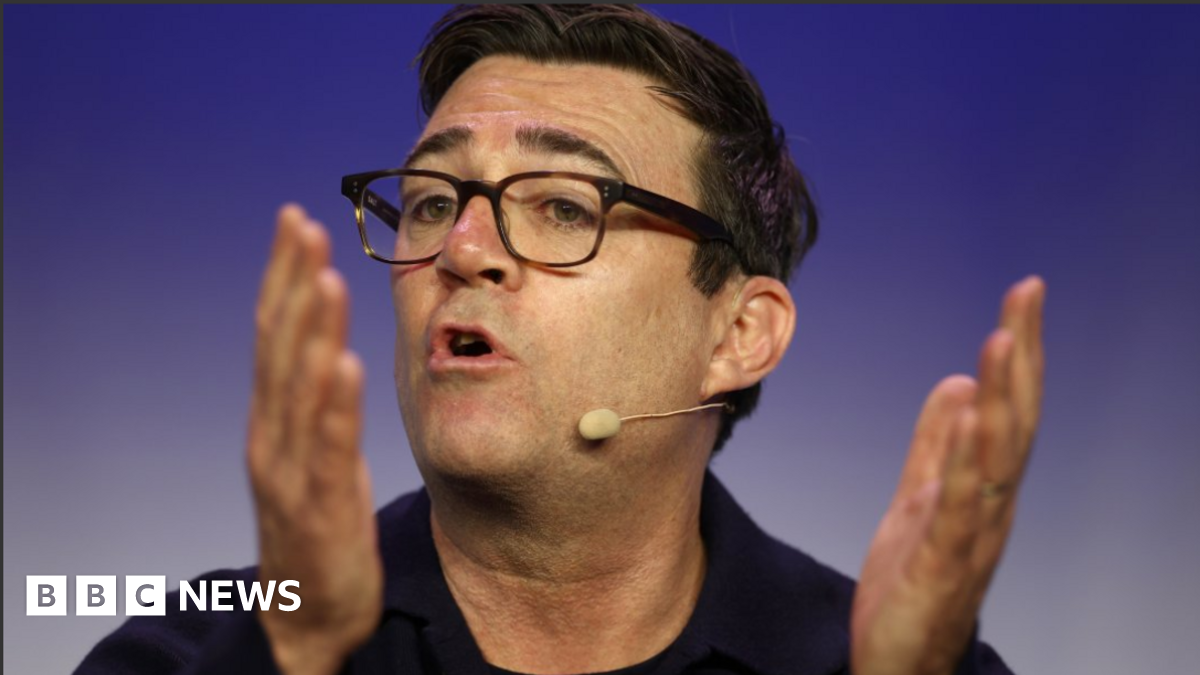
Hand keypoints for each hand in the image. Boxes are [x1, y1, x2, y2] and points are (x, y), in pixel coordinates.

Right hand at [246, 205, 382, 674]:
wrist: (308, 613)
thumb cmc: (318, 523)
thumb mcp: (317, 450)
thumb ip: (318, 399)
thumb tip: (331, 341)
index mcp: (275, 416)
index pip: (276, 331)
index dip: (284, 275)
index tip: (297, 221)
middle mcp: (272, 433)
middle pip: (278, 345)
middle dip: (292, 282)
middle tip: (304, 225)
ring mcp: (289, 469)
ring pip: (297, 388)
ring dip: (311, 331)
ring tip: (326, 279)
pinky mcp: (317, 504)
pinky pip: (326, 447)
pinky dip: (333, 405)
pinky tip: (346, 365)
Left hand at [851, 276, 1045, 674]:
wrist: (897, 662)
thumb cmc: (912, 585)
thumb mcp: (919, 499)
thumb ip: (936, 446)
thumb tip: (956, 385)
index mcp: (981, 485)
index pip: (1006, 407)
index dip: (1018, 353)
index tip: (1023, 296)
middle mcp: (989, 503)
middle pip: (1014, 419)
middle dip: (1021, 355)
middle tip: (1027, 294)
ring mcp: (973, 532)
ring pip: (998, 455)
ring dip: (1002, 396)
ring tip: (1003, 338)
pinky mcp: (945, 560)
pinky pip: (962, 503)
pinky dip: (969, 457)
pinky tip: (971, 417)